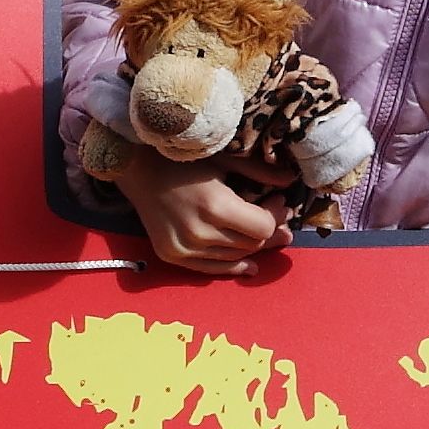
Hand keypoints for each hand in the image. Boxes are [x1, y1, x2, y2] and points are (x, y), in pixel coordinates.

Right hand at [101, 142, 285, 274]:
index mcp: (215, 205)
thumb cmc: (183, 160)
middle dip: (270, 231)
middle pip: (251, 243)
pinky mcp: (172, 255)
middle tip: (281, 220)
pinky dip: (232, 268)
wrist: (138, 170)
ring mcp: (184, 248)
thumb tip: (291, 182)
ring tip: (267, 236)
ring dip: (254, 247)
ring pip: (234, 256)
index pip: (262, 226)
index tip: (280, 202)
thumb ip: (258, 173)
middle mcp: (200, 232)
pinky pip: (210, 268)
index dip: (277, 216)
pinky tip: (251, 266)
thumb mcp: (223, 161)